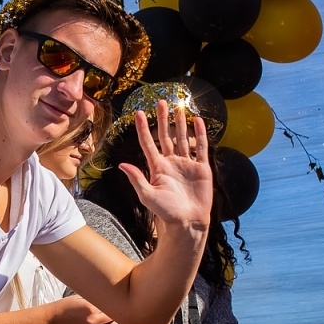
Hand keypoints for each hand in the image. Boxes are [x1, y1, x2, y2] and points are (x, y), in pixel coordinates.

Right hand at [47, 297, 123, 323]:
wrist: (53, 318)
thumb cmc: (65, 305)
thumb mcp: (79, 297)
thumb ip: (93, 299)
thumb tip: (105, 297)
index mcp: (91, 308)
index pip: (111, 310)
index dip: (116, 309)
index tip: (118, 307)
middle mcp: (92, 321)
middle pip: (113, 322)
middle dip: (118, 320)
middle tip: (120, 317)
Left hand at [119, 101, 214, 235]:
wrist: (188, 222)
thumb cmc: (166, 212)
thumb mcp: (148, 196)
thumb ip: (137, 179)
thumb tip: (121, 164)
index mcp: (158, 167)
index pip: (148, 143)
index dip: (143, 129)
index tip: (139, 113)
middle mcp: (171, 162)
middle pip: (166, 135)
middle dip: (163, 119)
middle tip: (160, 102)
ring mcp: (187, 164)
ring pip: (183, 138)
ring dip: (180, 123)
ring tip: (177, 107)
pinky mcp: (202, 168)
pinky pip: (201, 148)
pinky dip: (199, 134)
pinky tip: (198, 121)